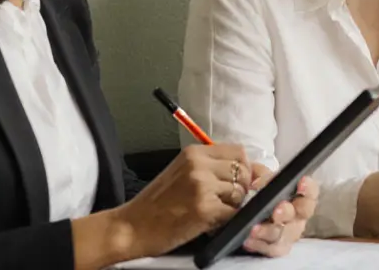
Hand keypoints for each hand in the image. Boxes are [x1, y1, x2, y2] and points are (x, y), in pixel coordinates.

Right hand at [111, 144, 253, 258]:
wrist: (131, 227)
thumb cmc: (156, 204)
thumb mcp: (181, 173)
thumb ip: (209, 167)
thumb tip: (248, 170)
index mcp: (194, 153)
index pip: (238, 152)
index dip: (244, 168)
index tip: (238, 182)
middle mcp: (199, 165)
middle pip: (243, 171)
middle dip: (241, 188)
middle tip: (226, 202)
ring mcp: (202, 186)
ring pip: (240, 193)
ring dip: (233, 206)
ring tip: (214, 212)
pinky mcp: (205, 209)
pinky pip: (233, 213)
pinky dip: (226, 221)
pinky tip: (211, 223)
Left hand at [241, 164, 319, 256]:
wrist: (243, 211)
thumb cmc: (256, 192)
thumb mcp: (257, 178)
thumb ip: (260, 175)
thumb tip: (257, 183)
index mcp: (299, 196)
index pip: (311, 191)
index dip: (308, 187)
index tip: (301, 181)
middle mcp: (298, 215)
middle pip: (301, 214)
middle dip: (288, 211)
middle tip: (277, 210)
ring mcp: (289, 233)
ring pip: (284, 234)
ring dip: (269, 231)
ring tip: (255, 228)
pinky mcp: (276, 248)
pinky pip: (271, 249)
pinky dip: (259, 244)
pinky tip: (247, 239)